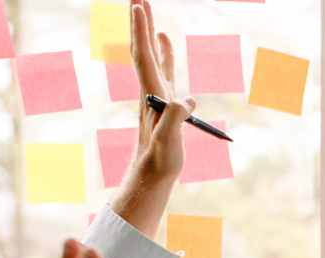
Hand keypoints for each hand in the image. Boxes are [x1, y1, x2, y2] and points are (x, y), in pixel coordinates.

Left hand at [125, 0, 186, 186]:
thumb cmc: (160, 159)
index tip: (138, 6)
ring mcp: (157, 95)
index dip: (141, 30)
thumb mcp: (168, 140)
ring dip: (151, 35)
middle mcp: (151, 90)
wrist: (152, 174)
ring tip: (150, 15)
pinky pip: (165, 71)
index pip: (144, 56)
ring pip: (153, 58)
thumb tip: (185, 100)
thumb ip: (174, 118)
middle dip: (141, 23)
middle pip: (144, 50)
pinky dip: (166, 54)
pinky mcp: (165, 103)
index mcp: (151, 94)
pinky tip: (167, 45)